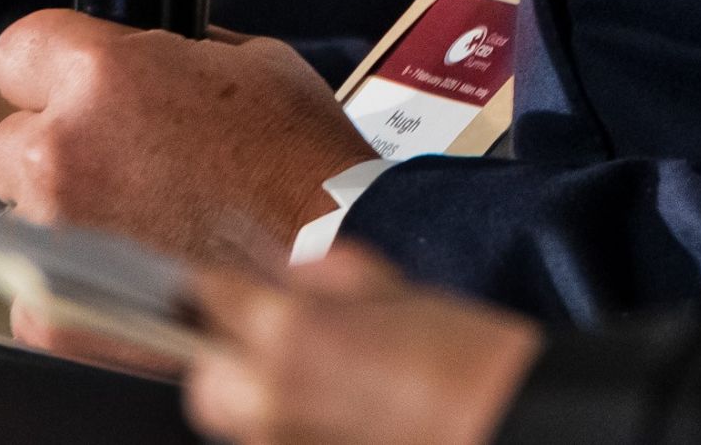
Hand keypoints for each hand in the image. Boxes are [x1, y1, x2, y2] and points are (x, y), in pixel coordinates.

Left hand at [0, 15, 366, 268]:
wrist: (332, 249)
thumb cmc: (300, 156)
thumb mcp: (245, 57)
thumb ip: (167, 52)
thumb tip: (140, 53)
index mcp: (100, 77)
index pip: (18, 51)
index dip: (52, 68)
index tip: (75, 88)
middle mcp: (61, 151)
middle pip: (12, 140)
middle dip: (59, 147)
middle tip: (124, 163)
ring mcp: (53, 234)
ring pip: (23, 212)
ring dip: (66, 213)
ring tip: (142, 221)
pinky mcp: (55, 309)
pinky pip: (34, 284)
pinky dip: (74, 279)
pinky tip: (133, 266)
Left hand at [182, 245, 539, 444]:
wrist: (497, 414)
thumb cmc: (458, 353)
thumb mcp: (382, 282)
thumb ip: (313, 274)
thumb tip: (275, 274)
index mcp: (288, 330)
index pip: (209, 294)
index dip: (217, 282)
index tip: (221, 280)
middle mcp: (270, 395)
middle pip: (203, 377)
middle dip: (223, 353)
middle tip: (257, 336)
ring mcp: (281, 443)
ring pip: (234, 419)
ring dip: (253, 393)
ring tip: (304, 376)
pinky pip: (268, 441)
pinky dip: (284, 423)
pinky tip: (328, 406)